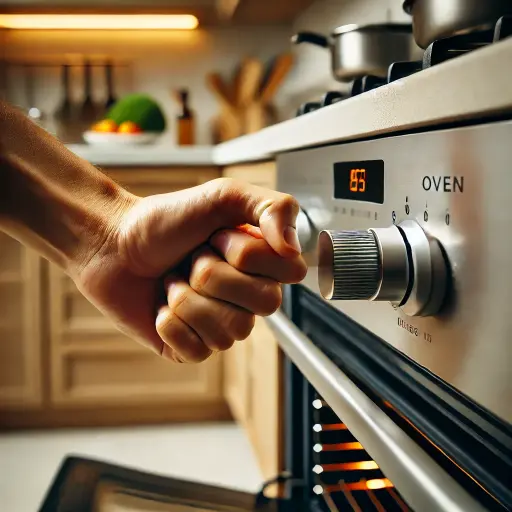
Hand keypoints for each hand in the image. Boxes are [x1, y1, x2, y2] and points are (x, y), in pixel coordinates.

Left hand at [75, 178, 306, 362]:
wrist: (111, 243)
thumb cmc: (166, 220)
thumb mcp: (222, 195)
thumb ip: (272, 206)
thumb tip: (294, 248)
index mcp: (261, 263)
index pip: (290, 273)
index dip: (250, 255)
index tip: (218, 237)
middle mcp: (247, 297)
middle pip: (263, 305)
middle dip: (214, 275)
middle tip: (192, 259)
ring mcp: (221, 325)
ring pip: (229, 332)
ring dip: (188, 298)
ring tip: (173, 280)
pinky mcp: (191, 348)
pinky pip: (198, 350)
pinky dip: (170, 323)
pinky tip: (160, 306)